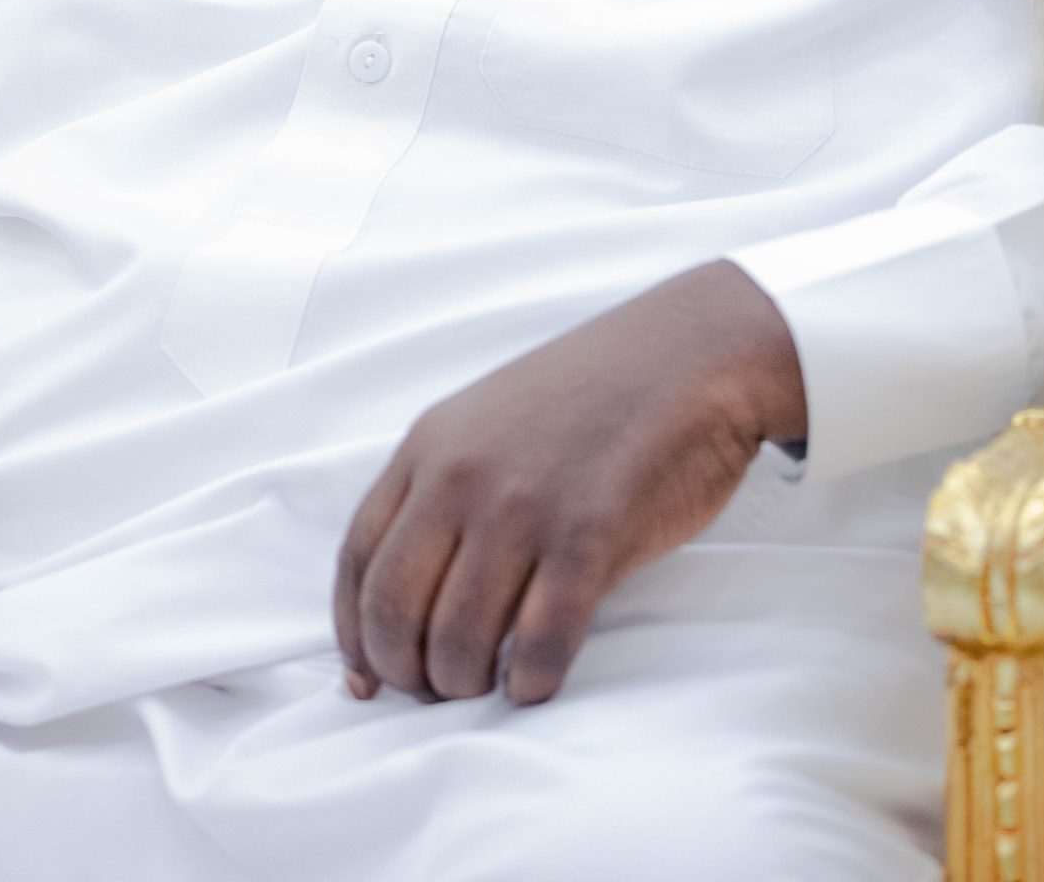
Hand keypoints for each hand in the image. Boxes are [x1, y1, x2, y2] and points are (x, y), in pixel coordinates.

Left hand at [334, 258, 803, 708]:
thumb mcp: (489, 418)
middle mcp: (462, 476)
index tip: (367, 678)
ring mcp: (524, 506)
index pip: (357, 557)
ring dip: (466, 685)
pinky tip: (537, 680)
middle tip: (436, 692)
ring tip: (489, 686)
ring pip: (459, 639)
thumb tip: (411, 590)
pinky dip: (529, 681)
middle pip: (393, 608)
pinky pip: (538, 642)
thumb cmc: (595, 393)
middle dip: (406, 672)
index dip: (353, 631)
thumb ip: (443, 487)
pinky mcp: (589, 535)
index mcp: (430, 446)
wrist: (690, 352)